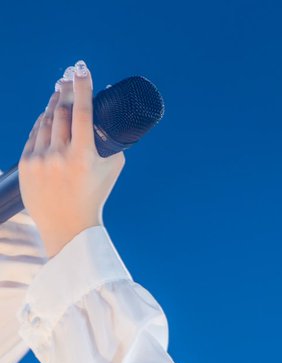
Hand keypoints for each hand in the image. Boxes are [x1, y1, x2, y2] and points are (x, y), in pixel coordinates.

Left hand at [19, 62, 124, 258]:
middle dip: (65, 92)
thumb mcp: (110, 171)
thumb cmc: (93, 197)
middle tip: (69, 78)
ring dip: (53, 105)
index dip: (82, 88)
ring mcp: (40, 160)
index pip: (81, 113)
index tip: (82, 70)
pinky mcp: (26, 165)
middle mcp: (59, 157)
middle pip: (60, 112)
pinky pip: (34, 135)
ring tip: (59, 94)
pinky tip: (47, 118)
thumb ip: (111, 144)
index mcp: (82, 158)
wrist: (68, 229)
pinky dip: (42, 124)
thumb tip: (109, 118)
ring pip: (45, 121)